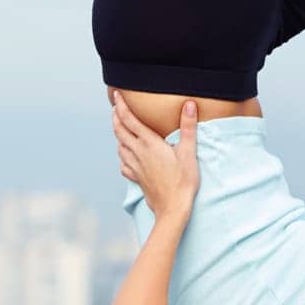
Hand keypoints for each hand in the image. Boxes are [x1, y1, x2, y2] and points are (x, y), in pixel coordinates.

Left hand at [111, 92, 199, 220]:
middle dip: (116, 117)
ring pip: (120, 147)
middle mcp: (138, 153)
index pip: (130, 120)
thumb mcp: (189, 152)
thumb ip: (188, 127)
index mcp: (149, 144)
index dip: (122, 106)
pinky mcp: (137, 178)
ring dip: (118, 134)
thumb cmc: (183, 181)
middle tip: (115, 107)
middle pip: (120, 131)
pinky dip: (122, 155)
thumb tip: (189, 104)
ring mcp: (135, 167)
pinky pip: (124, 164)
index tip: (116, 95)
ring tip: (119, 127)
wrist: (172, 210)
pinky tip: (125, 156)